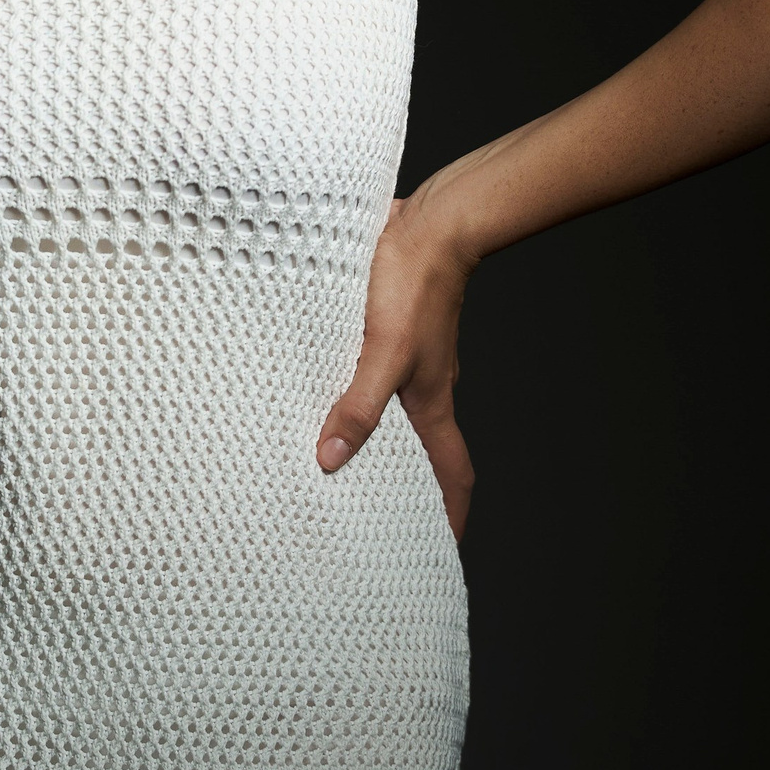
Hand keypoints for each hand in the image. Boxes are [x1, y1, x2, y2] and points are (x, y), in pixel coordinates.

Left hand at [317, 189, 476, 540]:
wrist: (429, 222)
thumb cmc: (415, 284)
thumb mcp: (383, 352)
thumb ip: (358, 405)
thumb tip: (331, 460)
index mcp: (430, 402)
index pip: (452, 474)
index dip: (451, 514)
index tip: (441, 548)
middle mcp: (423, 386)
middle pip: (421, 450)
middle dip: (404, 486)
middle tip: (374, 517)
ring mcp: (407, 357)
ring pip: (392, 412)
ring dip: (373, 438)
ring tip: (333, 462)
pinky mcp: (388, 329)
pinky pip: (370, 374)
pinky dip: (351, 393)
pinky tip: (317, 391)